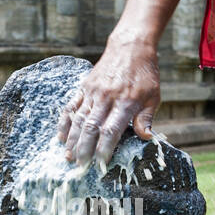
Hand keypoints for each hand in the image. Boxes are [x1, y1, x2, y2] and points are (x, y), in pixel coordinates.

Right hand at [56, 29, 160, 168]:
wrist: (130, 47)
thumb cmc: (144, 74)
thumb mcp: (153, 96)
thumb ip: (146, 118)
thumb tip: (146, 138)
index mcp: (125, 102)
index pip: (111, 130)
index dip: (104, 149)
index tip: (101, 164)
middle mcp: (106, 98)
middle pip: (90, 127)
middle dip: (84, 149)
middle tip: (80, 167)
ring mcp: (93, 92)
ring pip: (78, 119)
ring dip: (72, 140)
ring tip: (68, 157)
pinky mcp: (84, 87)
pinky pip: (71, 107)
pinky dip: (64, 123)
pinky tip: (61, 137)